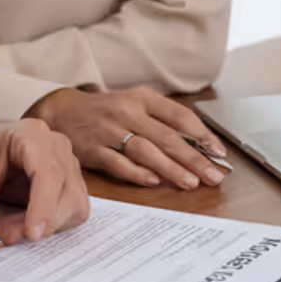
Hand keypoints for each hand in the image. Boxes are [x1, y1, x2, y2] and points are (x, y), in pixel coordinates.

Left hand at [0, 117, 88, 244]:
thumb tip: (3, 234)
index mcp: (30, 135)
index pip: (49, 172)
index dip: (44, 207)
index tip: (31, 235)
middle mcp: (56, 145)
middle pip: (69, 191)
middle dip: (44, 221)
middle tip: (8, 235)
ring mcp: (67, 162)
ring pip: (76, 204)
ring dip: (49, 226)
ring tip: (12, 229)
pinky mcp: (69, 181)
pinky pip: (73, 210)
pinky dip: (53, 224)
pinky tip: (25, 224)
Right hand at [25, 85, 227, 189]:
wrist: (61, 111)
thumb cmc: (106, 111)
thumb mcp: (134, 104)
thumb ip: (162, 121)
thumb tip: (198, 147)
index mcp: (141, 98)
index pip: (179, 116)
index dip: (202, 135)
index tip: (219, 152)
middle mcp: (126, 112)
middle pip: (166, 137)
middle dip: (194, 158)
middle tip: (214, 176)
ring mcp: (108, 131)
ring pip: (145, 151)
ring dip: (171, 168)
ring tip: (191, 183)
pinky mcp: (93, 150)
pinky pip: (118, 164)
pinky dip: (137, 173)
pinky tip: (154, 182)